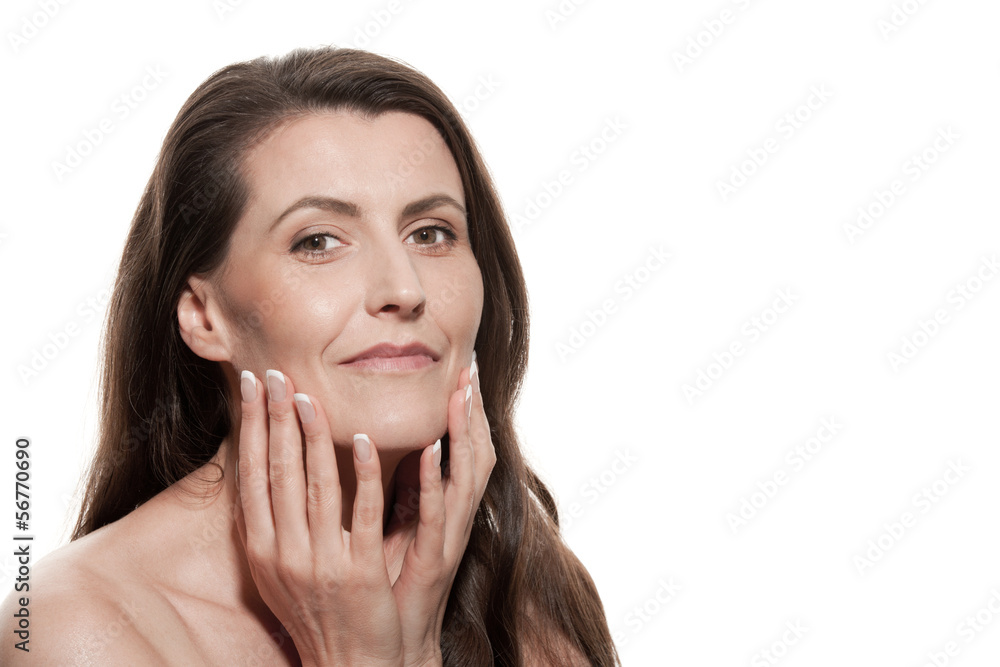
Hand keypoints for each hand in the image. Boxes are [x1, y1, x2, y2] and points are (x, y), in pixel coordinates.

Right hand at [233, 357, 492, 666]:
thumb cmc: (312, 609)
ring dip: (313, 435)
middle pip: (278, 472)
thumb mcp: (278, 568)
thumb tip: (258, 466)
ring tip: (311, 394)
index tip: (250, 385)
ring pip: (316, 486)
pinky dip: (364, 474)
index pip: (252, 475)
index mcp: (262, 550)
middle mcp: (284, 555)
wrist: (349, 664)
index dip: (251, 428)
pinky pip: (364, 513)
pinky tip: (364, 439)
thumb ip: (270, 521)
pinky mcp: (361, 573)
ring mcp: (322, 565)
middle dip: (275, 417)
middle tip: (275, 371)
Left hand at [388, 356, 494, 662]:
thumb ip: (392, 489)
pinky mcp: (433, 560)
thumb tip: (373, 444)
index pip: (464, 450)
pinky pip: (437, 514)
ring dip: (464, 434)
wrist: (391, 645)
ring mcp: (447, 540)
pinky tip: (432, 451)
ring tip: (461, 394)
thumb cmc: (387, 586)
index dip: (468, 412)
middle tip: (472, 369)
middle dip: (474, 412)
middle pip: (475, 455)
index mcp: (445, 510)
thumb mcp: (388, 527)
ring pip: (466, 478)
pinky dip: (436, 481)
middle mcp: (453, 520)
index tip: (465, 371)